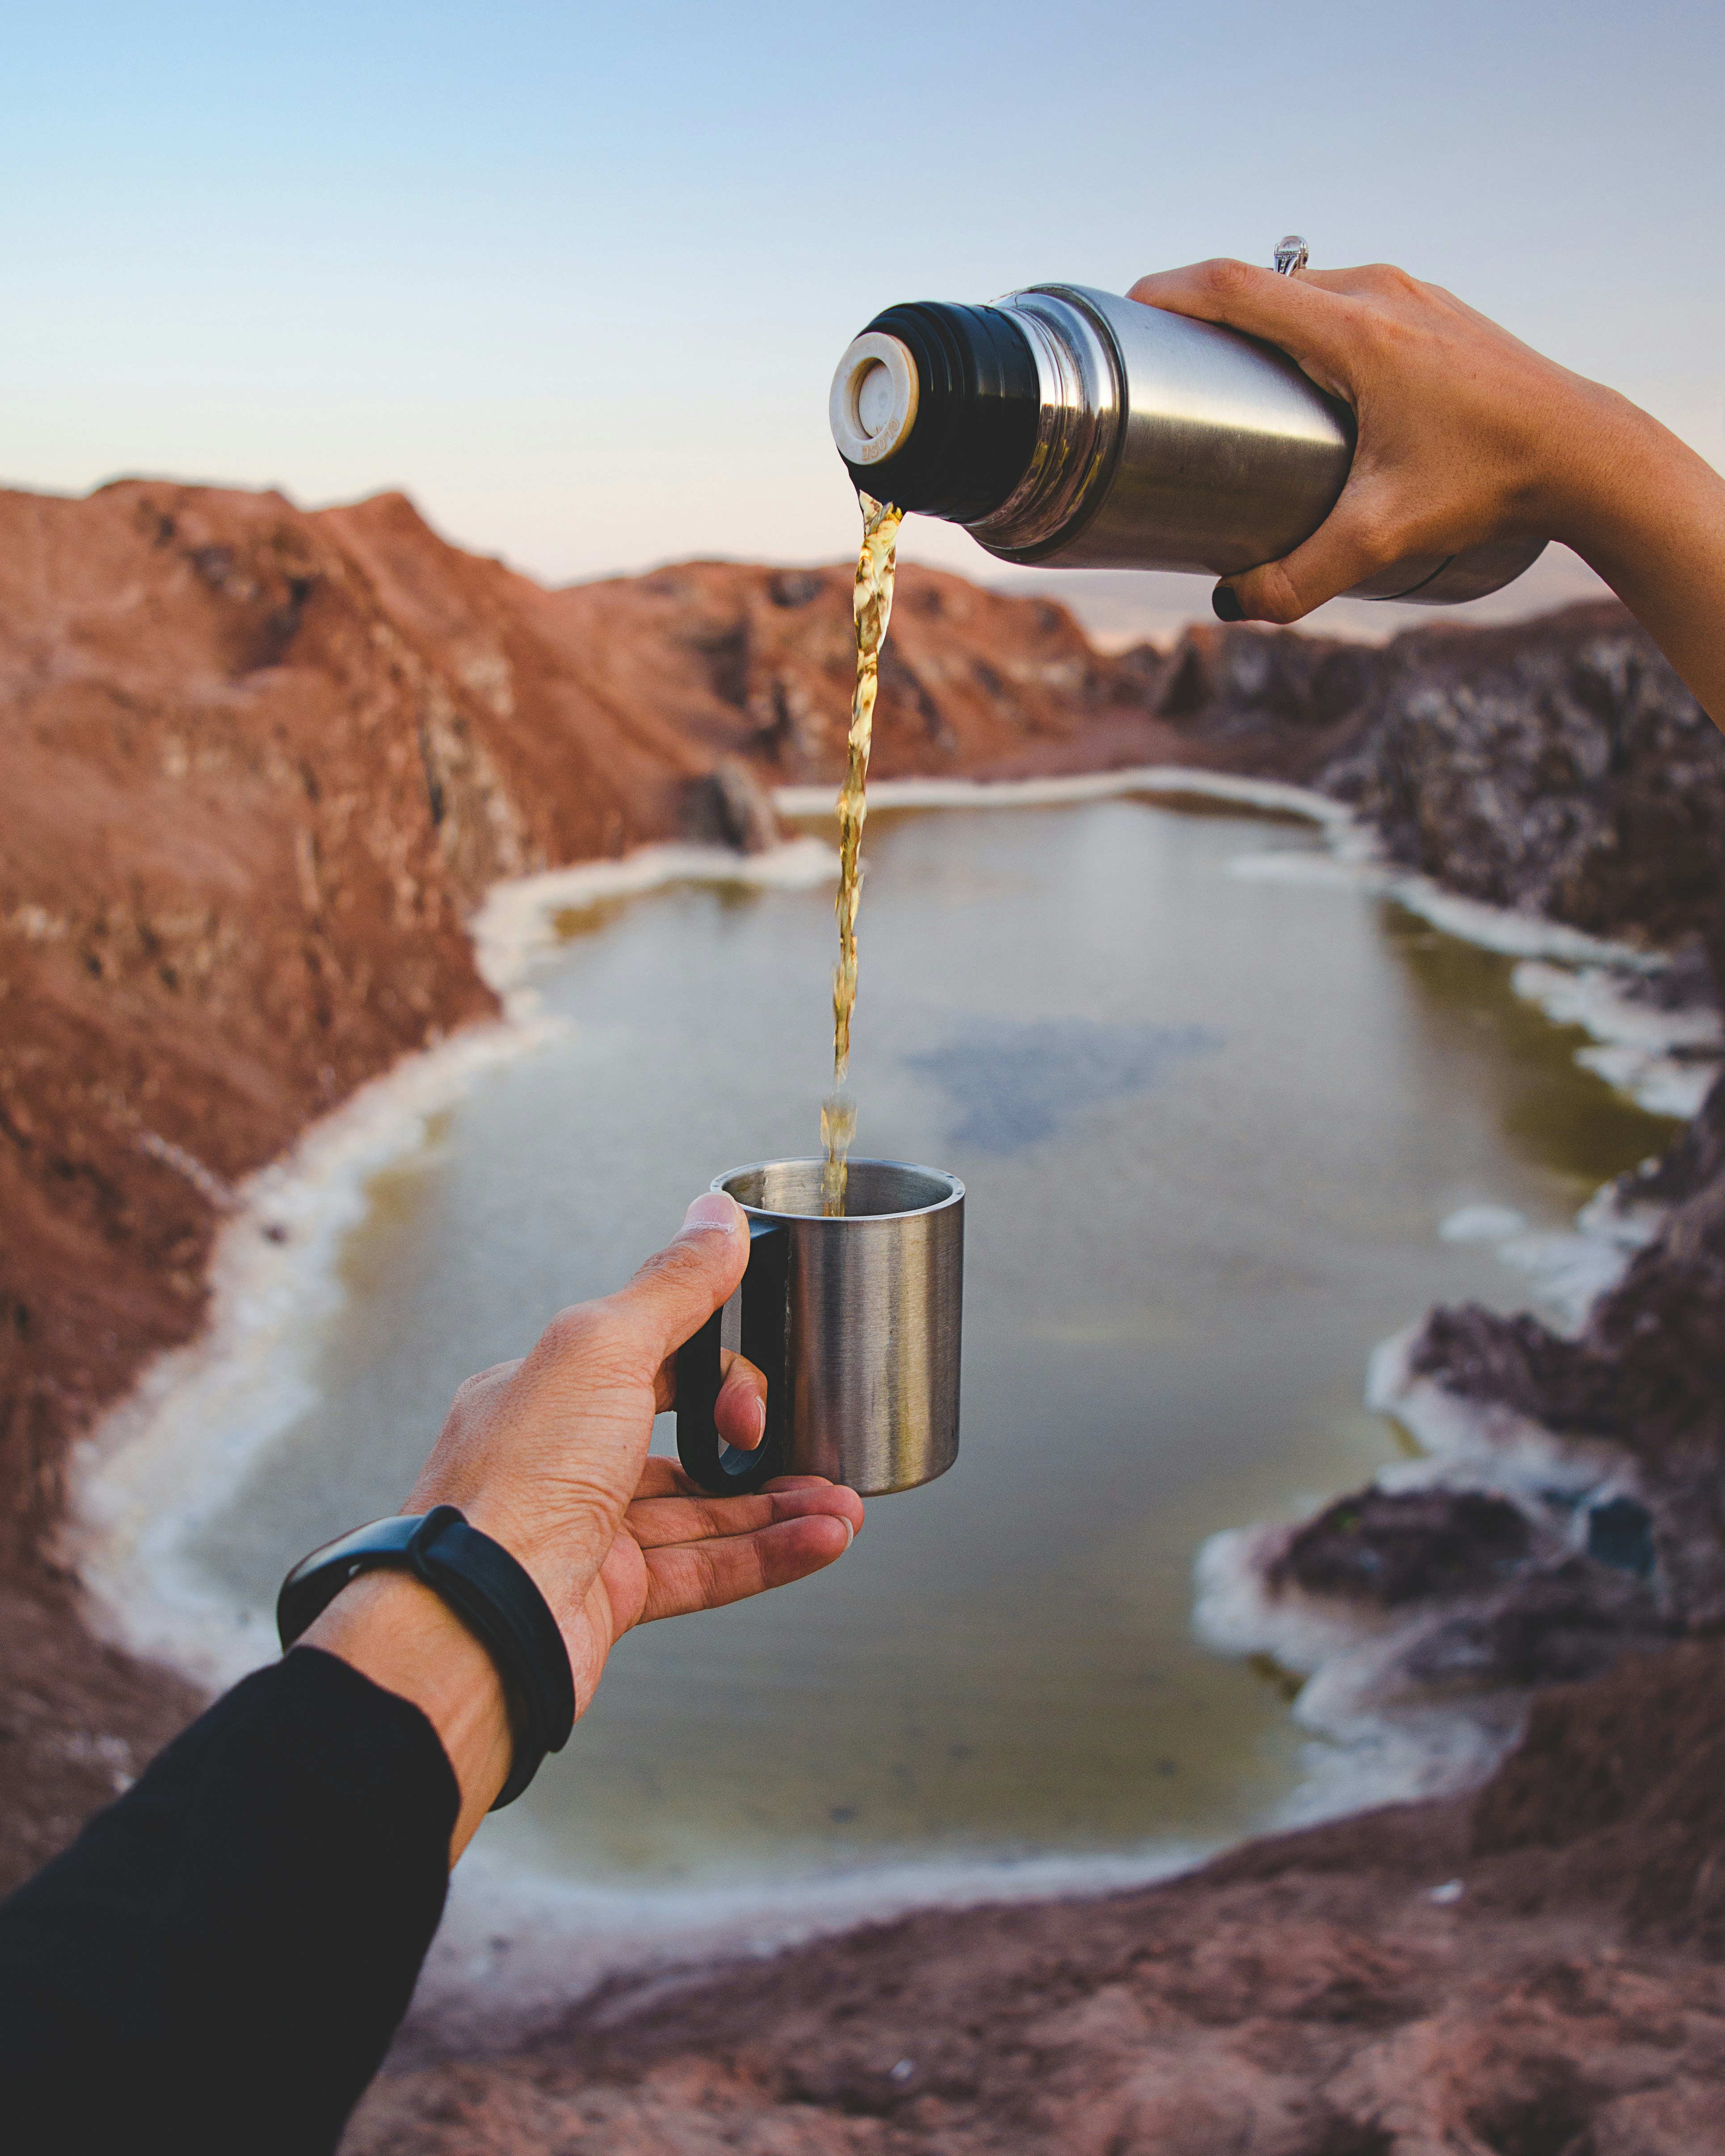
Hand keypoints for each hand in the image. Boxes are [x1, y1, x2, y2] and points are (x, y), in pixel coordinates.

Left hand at [302, 1191, 863, 1853]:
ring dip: (780, 1504)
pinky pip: (704, 1569)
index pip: (647, 1359)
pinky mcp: (607, 1598)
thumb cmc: (520, 1481)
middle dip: (757, 1440)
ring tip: (846, 1504)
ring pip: (702, 1511)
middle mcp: (559, 1459)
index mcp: (545, 1391)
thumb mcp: (604, 1349)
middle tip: (810, 1441)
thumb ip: (672, 1285)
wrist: (479, 1623)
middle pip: (680, 1439)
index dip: (715, 1366)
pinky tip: (823, 1541)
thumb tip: (717, 1216)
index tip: (755, 1380)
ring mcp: (583, 1532)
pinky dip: (768, 1555)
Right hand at [1127, 259, 1724, 721]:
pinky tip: (1298, 372)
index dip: (1172, 291)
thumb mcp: (1384, 537)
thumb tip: (1232, 605)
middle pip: (1265, 284)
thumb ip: (1301, 577)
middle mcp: (1379, 294)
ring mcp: (1409, 295)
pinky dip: (1303, 323)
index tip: (1130, 308)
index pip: (1239, 287)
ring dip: (1257, 318)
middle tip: (1162, 360)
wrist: (1583, 452)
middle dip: (1204, 312)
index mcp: (1355, 331)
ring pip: (1307, 289)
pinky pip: (1344, 300)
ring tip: (1221, 369)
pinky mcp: (1430, 310)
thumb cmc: (1487, 482)